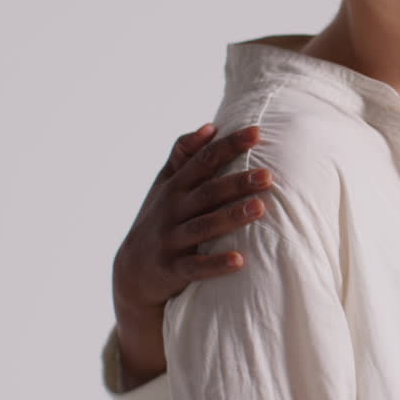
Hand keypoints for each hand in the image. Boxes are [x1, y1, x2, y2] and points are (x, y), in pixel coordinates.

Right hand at [112, 123, 271, 386]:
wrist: (131, 273)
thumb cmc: (158, 219)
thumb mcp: (165, 185)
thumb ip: (184, 155)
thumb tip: (211, 126)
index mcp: (175, 186)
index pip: (205, 160)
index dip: (230, 146)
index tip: (257, 132)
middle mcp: (172, 210)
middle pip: (208, 193)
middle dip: (238, 183)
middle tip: (268, 176)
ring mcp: (170, 240)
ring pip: (204, 227)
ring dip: (231, 217)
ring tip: (260, 208)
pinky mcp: (171, 269)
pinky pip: (195, 267)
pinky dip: (216, 264)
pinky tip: (240, 260)